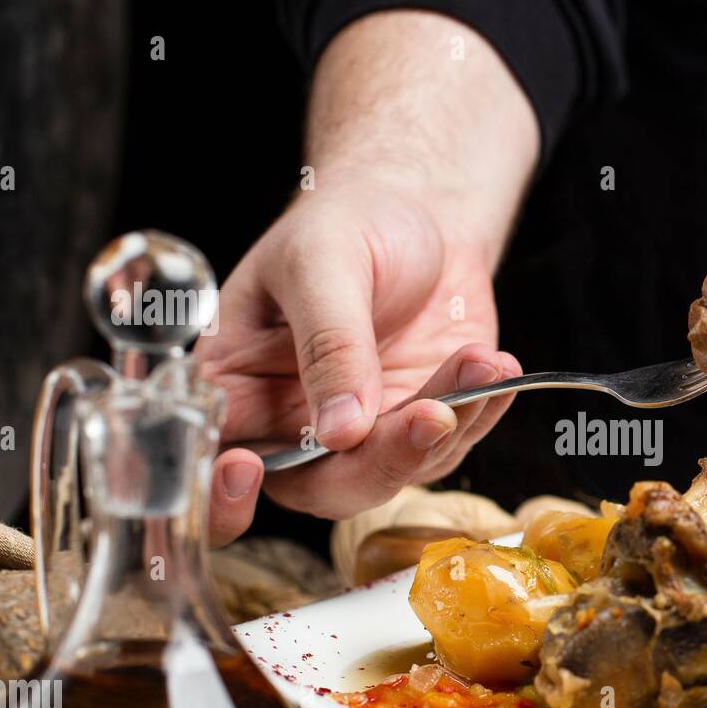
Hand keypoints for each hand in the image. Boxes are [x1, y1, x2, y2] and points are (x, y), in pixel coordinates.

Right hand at [197, 173, 520, 537]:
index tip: (248, 471)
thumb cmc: (348, 222)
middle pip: (319, 487)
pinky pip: (449, 445)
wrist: (419, 214)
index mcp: (236, 384)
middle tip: (430, 413)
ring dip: (444, 427)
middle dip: (380, 461)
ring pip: (394, 473)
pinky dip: (477, 411)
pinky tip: (493, 367)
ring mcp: (358, 435)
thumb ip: (329, 344)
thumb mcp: (324, 264)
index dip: (224, 493)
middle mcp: (290, 424)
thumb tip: (339, 432)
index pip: (213, 463)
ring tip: (477, 361)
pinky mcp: (416, 430)